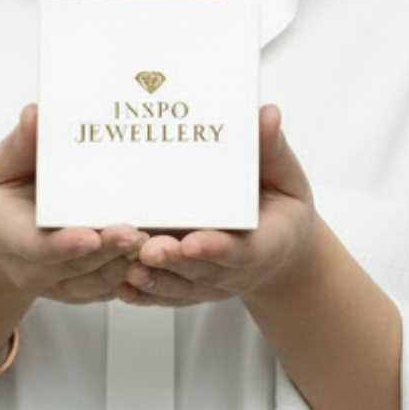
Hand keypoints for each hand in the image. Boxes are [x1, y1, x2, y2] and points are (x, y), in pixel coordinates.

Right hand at [0, 105, 149, 305]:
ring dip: (126, 263)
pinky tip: (156, 256)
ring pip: (99, 281)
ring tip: (155, 242)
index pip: (38, 247)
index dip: (64, 245)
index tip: (89, 235)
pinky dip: (133, 275)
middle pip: (77, 266)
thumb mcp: (1, 169)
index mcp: (9, 237)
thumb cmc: (2, 199)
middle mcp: (34, 270)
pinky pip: (109, 288)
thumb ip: (20, 145)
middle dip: (108, 250)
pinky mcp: (80, 292)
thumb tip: (35, 113)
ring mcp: (58, 286)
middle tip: (135, 232)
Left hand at [117, 105, 325, 308]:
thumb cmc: (280, 207)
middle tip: (149, 249)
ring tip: (129, 267)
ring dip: (154, 280)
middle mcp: (235, 270)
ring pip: (180, 286)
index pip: (241, 250)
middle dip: (175, 262)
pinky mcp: (190, 287)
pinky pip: (166, 295)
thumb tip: (267, 113)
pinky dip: (145, 295)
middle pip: (202, 270)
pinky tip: (123, 288)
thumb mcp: (285, 177)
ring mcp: (211, 283)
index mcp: (264, 243)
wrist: (280, 248)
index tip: (194, 240)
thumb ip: (271, 150)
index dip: (216, 247)